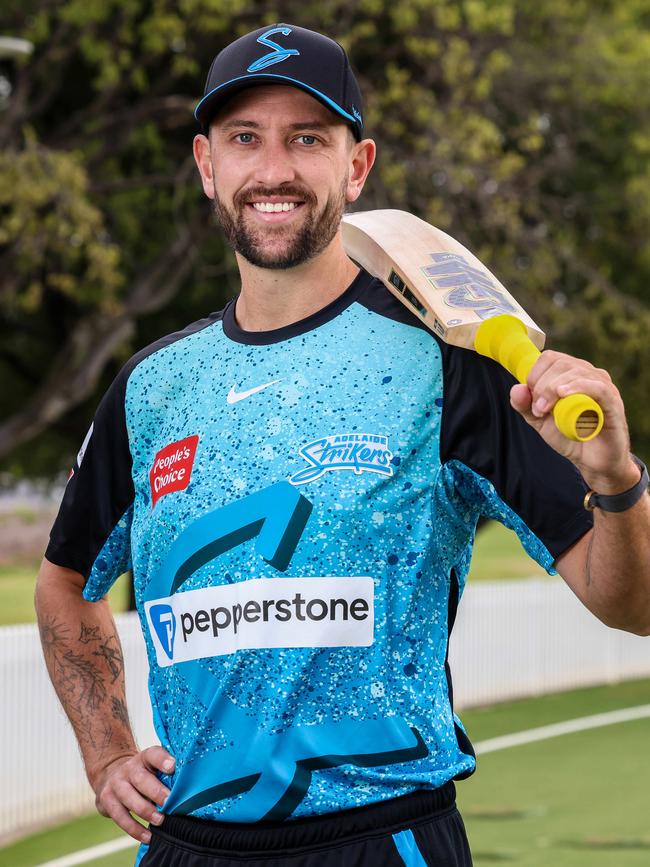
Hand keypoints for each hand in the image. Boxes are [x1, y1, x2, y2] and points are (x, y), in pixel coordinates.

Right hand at [91, 746, 174, 842]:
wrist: (112, 775)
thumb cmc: (143, 774)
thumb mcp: (153, 768)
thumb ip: (167, 774)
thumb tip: (190, 788)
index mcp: (144, 758)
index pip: (153, 754)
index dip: (162, 760)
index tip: (172, 767)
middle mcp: (129, 768)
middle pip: (141, 779)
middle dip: (156, 792)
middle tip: (169, 802)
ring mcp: (116, 784)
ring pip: (129, 798)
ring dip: (146, 811)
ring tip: (160, 820)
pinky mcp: (107, 801)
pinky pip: (120, 817)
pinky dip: (135, 829)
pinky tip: (148, 836)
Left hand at [509, 350, 637, 492]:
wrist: (592, 461)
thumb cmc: (569, 435)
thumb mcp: (540, 420)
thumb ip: (525, 405)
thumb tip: (516, 388)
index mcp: (571, 374)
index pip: (549, 358)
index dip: (534, 375)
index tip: (531, 400)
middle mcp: (587, 374)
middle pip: (559, 363)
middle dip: (541, 386)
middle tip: (538, 410)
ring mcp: (602, 385)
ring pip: (574, 372)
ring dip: (552, 390)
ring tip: (546, 411)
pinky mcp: (612, 400)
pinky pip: (596, 387)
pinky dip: (577, 387)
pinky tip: (563, 394)